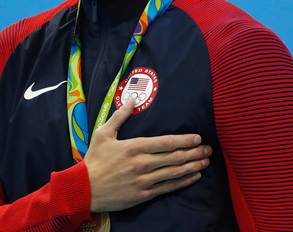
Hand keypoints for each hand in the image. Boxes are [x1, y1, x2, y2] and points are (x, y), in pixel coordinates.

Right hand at [83, 98, 211, 212]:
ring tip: (205, 161)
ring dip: (193, 166)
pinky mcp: (143, 194)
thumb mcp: (103, 134)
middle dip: (194, 152)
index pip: (166, 142)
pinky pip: (168, 188)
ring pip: (174, 172)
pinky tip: (193, 177)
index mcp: (134, 147)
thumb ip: (120, 116)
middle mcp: (142, 164)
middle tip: (208, 149)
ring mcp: (144, 180)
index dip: (184, 140)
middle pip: (175, 157)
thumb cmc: (94, 159)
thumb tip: (132, 98)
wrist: (84, 188)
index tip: (197, 137)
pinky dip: (183, 182)